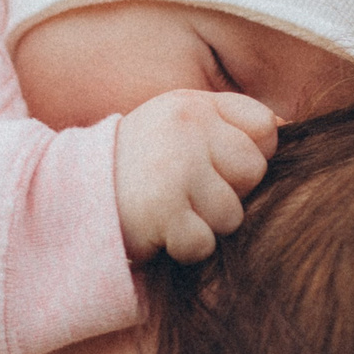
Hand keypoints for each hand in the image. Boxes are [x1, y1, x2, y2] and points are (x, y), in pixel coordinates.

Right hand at [112, 90, 279, 263]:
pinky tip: (159, 231)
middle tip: (186, 193)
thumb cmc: (136, 167)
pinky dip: (184, 248)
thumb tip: (285, 131)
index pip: (263, 129)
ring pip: (232, 215)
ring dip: (205, 225)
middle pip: (253, 173)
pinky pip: (203, 244)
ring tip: (170, 211)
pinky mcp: (162, 211)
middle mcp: (186, 129)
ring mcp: (175, 168)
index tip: (213, 166)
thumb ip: (228, 124)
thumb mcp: (176, 127)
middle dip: (228, 193)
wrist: (68, 198)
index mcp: (193, 105)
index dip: (246, 156)